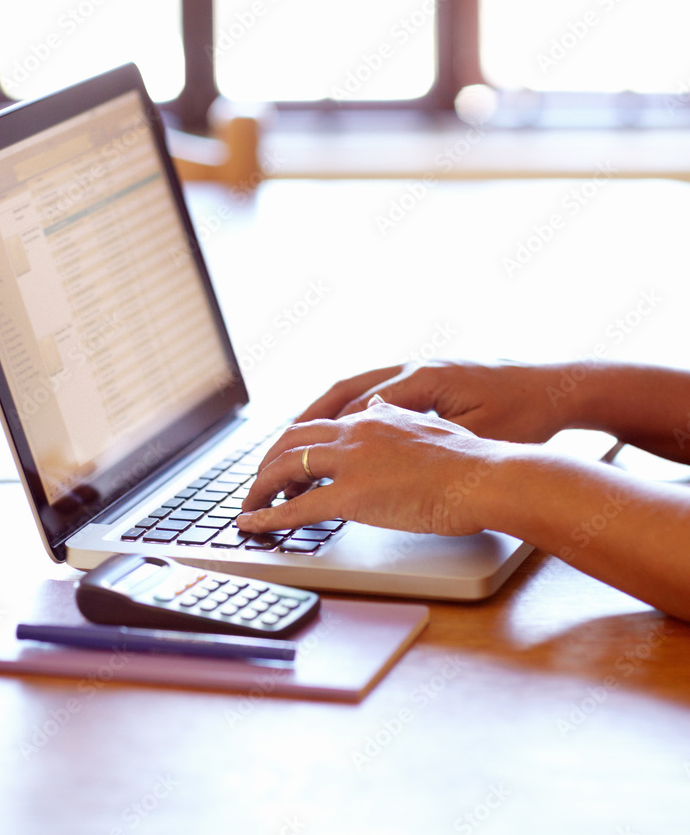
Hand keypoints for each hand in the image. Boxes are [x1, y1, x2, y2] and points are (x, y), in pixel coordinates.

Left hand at [237, 399, 504, 535]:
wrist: (487, 477)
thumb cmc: (472, 461)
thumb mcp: (431, 426)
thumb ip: (399, 418)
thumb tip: (380, 407)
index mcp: (375, 417)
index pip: (321, 425)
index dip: (297, 444)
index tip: (286, 460)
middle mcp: (356, 432)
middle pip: (292, 439)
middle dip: (268, 461)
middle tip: (259, 482)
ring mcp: (351, 462)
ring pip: (285, 467)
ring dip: (261, 487)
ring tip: (249, 505)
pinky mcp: (352, 495)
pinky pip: (296, 506)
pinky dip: (268, 516)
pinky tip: (253, 524)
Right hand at [297, 359, 573, 443]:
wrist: (559, 387)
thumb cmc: (527, 412)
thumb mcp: (480, 436)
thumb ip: (432, 446)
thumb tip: (390, 463)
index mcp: (424, 380)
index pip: (357, 409)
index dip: (323, 439)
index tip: (297, 465)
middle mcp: (414, 369)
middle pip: (343, 391)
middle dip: (305, 421)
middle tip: (276, 451)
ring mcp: (418, 371)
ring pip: (353, 389)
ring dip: (320, 413)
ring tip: (291, 439)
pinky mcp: (426, 379)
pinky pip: (372, 391)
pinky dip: (346, 409)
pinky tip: (337, 431)